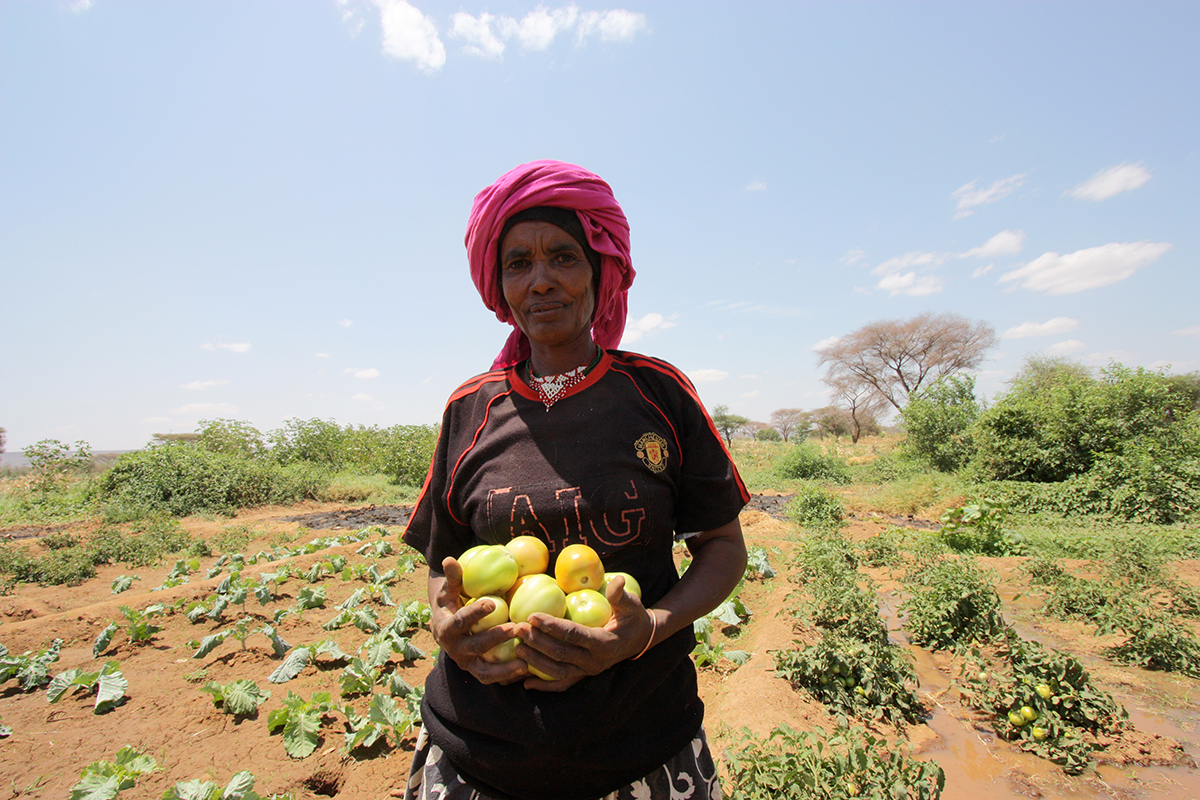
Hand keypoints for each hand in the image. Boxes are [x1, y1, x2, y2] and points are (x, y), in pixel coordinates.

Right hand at [429, 556, 526, 684]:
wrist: (447, 631)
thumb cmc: (452, 605)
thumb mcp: (449, 592)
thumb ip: (453, 578)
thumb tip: (449, 559)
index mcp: (446, 629)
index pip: (460, 622)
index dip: (475, 613)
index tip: (492, 603)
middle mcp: (455, 650)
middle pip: (475, 646)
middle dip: (495, 638)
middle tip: (516, 628)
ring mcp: (467, 663)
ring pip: (484, 671)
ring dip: (504, 668)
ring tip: (524, 662)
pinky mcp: (478, 671)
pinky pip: (493, 678)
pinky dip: (508, 676)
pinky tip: (526, 669)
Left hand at [513, 574, 653, 691]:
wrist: (641, 639)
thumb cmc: (634, 618)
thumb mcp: (632, 604)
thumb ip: (620, 594)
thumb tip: (615, 581)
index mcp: (604, 644)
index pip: (573, 635)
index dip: (552, 626)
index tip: (532, 616)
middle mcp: (595, 662)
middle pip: (560, 654)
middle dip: (537, 641)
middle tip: (518, 628)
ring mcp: (588, 671)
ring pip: (557, 671)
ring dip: (535, 662)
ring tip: (517, 647)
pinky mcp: (583, 675)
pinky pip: (562, 683)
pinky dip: (544, 686)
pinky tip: (526, 683)